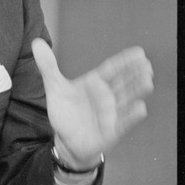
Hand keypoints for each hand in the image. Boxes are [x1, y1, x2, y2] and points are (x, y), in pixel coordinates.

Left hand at [31, 38, 153, 169]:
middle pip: (123, 82)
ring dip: (137, 90)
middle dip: (134, 74)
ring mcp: (111, 113)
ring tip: (147, 81)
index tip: (139, 53)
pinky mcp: (111, 130)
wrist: (66, 141)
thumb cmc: (66, 112)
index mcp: (95, 83)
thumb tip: (37, 43)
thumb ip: (48, 66)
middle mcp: (106, 96)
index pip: (112, 69)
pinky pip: (123, 123)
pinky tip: (140, 108)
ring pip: (126, 99)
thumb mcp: (54, 87)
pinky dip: (131, 116)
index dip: (124, 61)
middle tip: (146, 65)